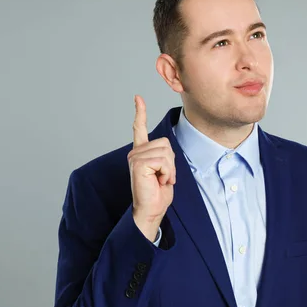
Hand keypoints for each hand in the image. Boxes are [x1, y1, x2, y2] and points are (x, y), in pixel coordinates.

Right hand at [127, 95, 174, 241]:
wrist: (151, 210)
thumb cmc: (158, 193)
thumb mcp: (165, 170)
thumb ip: (164, 157)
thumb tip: (166, 150)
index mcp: (141, 152)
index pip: (139, 128)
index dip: (140, 112)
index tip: (138, 97)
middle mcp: (135, 152)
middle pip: (166, 144)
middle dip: (171, 163)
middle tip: (163, 178)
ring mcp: (135, 157)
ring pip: (166, 152)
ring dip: (169, 169)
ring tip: (160, 181)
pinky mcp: (138, 163)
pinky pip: (162, 161)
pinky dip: (166, 173)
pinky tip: (158, 181)